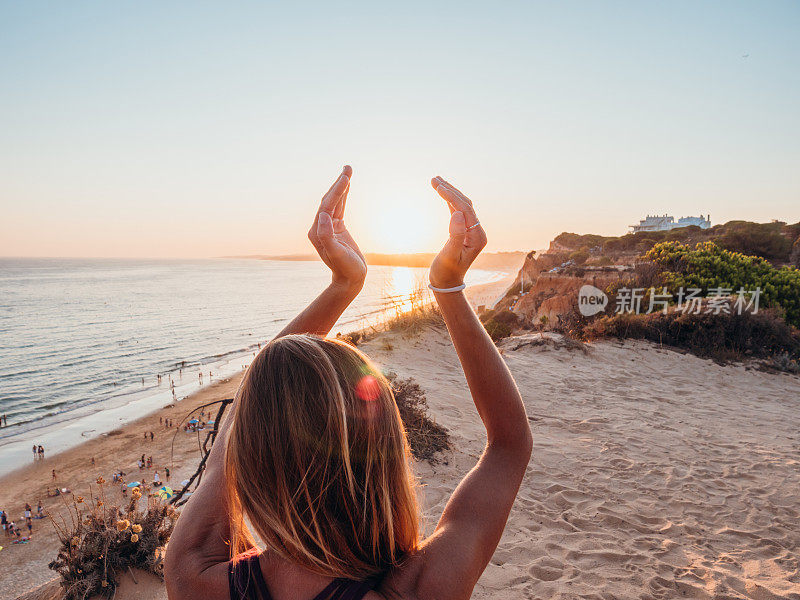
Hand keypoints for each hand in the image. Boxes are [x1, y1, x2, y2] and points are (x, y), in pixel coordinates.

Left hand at [307, 165, 366, 292]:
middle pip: (328, 200)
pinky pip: (339, 208)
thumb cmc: (346, 268)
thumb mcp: (338, 254)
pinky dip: (343, 196)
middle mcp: (319, 227)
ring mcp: (328, 227)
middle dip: (338, 184)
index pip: (326, 206)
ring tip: (348, 170)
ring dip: (341, 186)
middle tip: (348, 167)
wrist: (350, 280)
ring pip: (334, 202)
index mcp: (317, 231)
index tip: (346, 177)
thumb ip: (327, 236)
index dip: (337, 191)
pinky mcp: (336, 228)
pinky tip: (348, 186)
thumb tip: (323, 216)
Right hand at [429, 176, 486, 288]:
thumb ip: (455, 235)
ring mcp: (471, 232)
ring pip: (462, 206)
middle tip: (434, 179)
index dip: (451, 196)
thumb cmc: (446, 273)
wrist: (446, 284)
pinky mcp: (464, 233)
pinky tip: (442, 194)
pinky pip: (458, 212)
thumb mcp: (449, 256)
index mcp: (477, 237)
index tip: (437, 186)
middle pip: (465, 205)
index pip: (465, 210)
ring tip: (435, 181)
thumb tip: (458, 213)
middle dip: (450, 191)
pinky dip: (449, 202)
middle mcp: (477, 232)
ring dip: (450, 193)